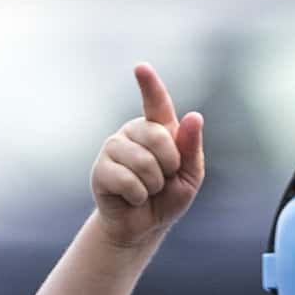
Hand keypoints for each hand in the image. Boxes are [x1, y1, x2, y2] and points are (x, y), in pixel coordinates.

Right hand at [88, 63, 205, 255]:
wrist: (143, 226)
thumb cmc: (168, 197)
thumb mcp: (190, 175)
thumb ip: (191, 147)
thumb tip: (194, 116)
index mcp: (157, 129)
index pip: (155, 103)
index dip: (149, 85)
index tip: (141, 68)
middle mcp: (133, 133)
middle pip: (158, 138)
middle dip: (170, 166)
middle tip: (163, 179)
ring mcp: (113, 148)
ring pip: (143, 161)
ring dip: (153, 184)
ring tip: (147, 189)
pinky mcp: (100, 169)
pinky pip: (127, 180)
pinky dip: (138, 195)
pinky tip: (132, 198)